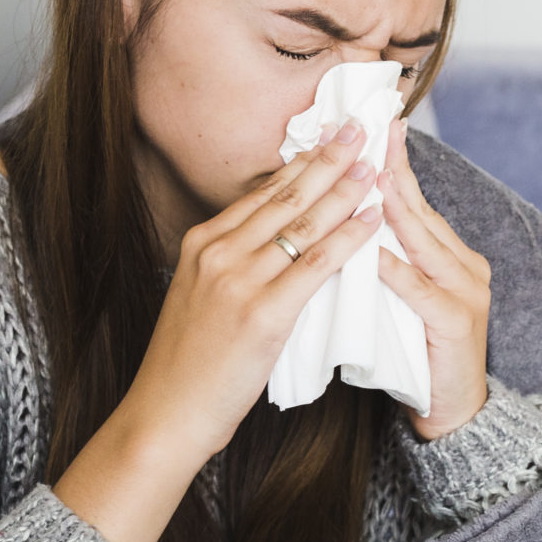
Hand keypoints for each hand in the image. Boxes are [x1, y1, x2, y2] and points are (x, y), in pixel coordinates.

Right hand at [52, 121, 381, 541]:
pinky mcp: (261, 313)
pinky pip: (315, 264)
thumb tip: (273, 248)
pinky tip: (373, 219)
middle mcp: (217, 250)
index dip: (301, 163)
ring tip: (376, 162)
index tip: (329, 138)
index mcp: (202, 243)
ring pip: (303, 221)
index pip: (262, 192)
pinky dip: (348, 236)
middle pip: (284, 194)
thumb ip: (233, 268)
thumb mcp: (201, 300)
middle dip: (327, 157)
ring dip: (344, 187)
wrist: (165, 415)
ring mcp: (238, 279)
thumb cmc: (188, 368)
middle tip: (360, 126)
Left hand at [377, 133, 491, 437]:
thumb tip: (338, 221)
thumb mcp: (395, 298)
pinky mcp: (457, 324)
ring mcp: (464, 292)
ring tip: (365, 178)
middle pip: (419, 210)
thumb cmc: (414, 355)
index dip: (389, 163)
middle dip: (391, 169)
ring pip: (423, 242)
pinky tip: (373, 253)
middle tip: (366, 132)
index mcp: (446, 255)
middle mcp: (462, 265)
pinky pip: (422, 291)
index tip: (366, 126)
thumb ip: (380, 260)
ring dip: (394, 209)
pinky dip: (397, 271)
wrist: (450, 414)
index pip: (412, 200)